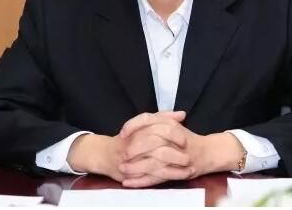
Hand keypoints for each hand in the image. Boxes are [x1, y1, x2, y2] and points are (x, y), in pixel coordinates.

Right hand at [66, 111, 186, 182]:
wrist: (103, 155)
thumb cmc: (127, 139)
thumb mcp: (143, 125)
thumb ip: (162, 118)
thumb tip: (182, 114)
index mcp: (136, 129)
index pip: (155, 127)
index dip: (171, 132)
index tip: (184, 137)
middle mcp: (131, 143)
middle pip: (154, 144)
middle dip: (173, 150)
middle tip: (188, 154)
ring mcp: (130, 160)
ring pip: (153, 163)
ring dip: (172, 166)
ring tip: (188, 167)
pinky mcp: (130, 175)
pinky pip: (150, 178)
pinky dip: (165, 177)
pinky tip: (178, 177)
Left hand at [118, 112, 245, 187]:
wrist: (208, 152)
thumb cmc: (187, 139)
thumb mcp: (173, 124)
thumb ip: (157, 120)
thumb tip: (135, 125)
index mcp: (170, 124)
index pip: (148, 120)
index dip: (134, 126)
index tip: (122, 133)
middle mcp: (173, 138)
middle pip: (151, 141)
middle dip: (134, 148)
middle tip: (122, 154)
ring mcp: (175, 156)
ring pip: (153, 161)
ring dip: (135, 167)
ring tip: (122, 170)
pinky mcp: (176, 172)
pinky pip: (156, 177)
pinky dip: (141, 181)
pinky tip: (129, 183)